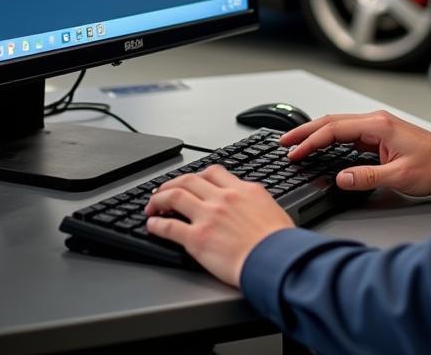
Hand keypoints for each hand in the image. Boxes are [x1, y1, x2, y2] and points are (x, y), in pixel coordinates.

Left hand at [144, 165, 292, 286]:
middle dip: (171, 184)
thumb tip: (251, 205)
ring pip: (174, 197)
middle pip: (189, 180)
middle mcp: (223, 198)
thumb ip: (254, 202)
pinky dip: (156, 225)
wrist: (275, 259)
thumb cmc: (279, 241)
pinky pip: (169, 227)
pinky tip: (152, 227)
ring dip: (159, 200)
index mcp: (242, 190)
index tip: (190, 181)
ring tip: (152, 206)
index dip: (196, 175)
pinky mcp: (197, 239)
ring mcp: (208, 216)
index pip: (213, 172)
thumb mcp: (271, 208)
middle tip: (163, 192)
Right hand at [281, 111, 430, 196]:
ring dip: (316, 134)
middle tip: (285, 143)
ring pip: (339, 126)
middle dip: (306, 132)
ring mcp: (377, 127)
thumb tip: (341, 178)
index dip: (311, 140)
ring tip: (296, 144)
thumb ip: (367, 177)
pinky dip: (330, 139)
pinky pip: (348, 134)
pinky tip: (321, 146)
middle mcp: (376, 121)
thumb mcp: (399, 177)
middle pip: (332, 122)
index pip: (335, 129)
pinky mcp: (379, 136)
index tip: (294, 151)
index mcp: (378, 126)